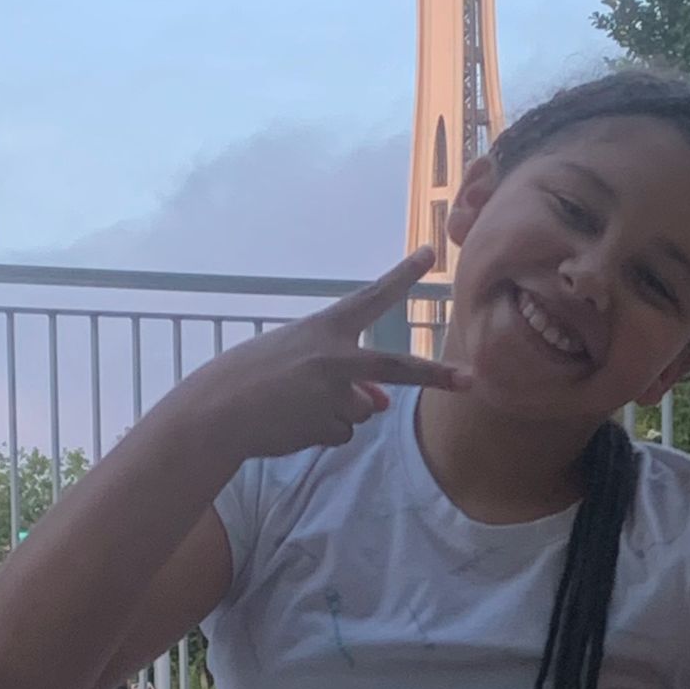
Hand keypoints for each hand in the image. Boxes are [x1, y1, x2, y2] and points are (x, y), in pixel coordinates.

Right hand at [175, 248, 470, 460]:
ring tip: (297, 407)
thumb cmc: (254, 379)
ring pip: (362, 411)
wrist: (218, 412)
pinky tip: (293, 424)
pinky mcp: (327, 425)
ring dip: (338, 413)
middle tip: (470, 380)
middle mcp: (335, 357)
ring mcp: (333, 393)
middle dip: (436, 374)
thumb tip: (381, 405)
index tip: (431, 255)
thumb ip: (344, 375)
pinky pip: (342, 434)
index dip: (402, 277)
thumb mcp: (299, 362)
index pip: (371, 298)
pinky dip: (322, 433)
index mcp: (325, 328)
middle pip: (397, 367)